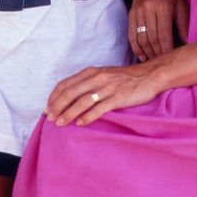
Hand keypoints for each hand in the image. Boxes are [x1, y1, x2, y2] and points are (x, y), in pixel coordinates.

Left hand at [45, 63, 162, 126]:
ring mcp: (107, 87)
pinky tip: (80, 124)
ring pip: (82, 101)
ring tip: (60, 123)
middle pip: (70, 93)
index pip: (65, 84)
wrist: (149, 76)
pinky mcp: (118, 97)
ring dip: (69, 113)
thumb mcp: (103, 75)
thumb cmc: (125, 78)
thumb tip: (71, 97)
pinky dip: (87, 117)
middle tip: (49, 118)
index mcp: (91, 72)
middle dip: (57, 106)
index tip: (47, 108)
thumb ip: (88, 83)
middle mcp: (96, 78)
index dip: (54, 97)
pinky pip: (99, 108)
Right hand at [128, 0, 187, 60]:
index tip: (172, 61)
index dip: (167, 51)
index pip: (164, 36)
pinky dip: (136, 47)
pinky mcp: (131, 13)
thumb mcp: (182, 3)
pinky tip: (142, 56)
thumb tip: (187, 43)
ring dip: (148, 53)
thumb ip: (184, 24)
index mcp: (162, 7)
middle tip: (164, 65)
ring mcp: (137, 11)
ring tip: (155, 62)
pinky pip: (131, 34)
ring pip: (141, 39)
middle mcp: (148, 10)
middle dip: (158, 55)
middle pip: (152, 40)